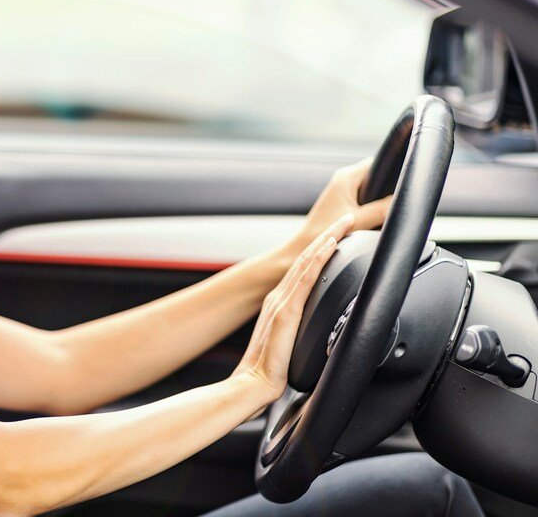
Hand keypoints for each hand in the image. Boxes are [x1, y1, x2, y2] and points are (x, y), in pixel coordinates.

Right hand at [232, 213, 354, 409]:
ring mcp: (281, 302)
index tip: (339, 233)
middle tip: (348, 217)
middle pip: (307, 258)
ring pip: (308, 262)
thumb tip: (321, 334)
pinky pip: (306, 278)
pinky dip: (319, 258)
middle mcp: (279, 297)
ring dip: (327, 239)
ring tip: (344, 222)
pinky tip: (330, 246)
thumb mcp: (290, 346)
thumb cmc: (271, 372)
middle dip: (329, 235)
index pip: (305, 269)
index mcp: (281, 305)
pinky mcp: (286, 312)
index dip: (322, 248)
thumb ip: (301, 334)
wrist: (252, 384)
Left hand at [282, 156, 393, 264]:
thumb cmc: (325, 232)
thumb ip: (381, 210)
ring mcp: (343, 190)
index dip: (393, 170)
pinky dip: (373, 206)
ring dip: (380, 198)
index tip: (406, 180)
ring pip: (371, 189)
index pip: (377, 163)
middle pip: (376, 176)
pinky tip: (377, 217)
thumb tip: (404, 200)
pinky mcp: (343, 202)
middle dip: (388, 187)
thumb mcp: (359, 220)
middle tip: (398, 200)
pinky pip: (365, 198)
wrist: (305, 246)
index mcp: (346, 177)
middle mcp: (344, 179)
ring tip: (387, 210)